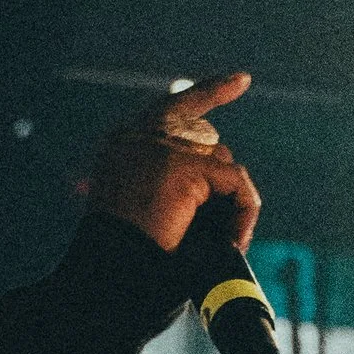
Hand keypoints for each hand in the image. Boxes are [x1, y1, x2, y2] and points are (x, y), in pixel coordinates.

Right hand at [83, 71, 261, 256]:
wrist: (111, 272)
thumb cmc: (124, 257)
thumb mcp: (136, 211)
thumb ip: (168, 186)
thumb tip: (219, 185)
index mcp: (124, 144)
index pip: (172, 108)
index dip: (209, 93)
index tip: (241, 81)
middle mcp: (140, 137)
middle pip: (206, 137)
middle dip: (225, 176)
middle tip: (233, 223)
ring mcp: (162, 149)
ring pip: (223, 162)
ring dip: (233, 203)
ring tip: (228, 240)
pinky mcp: (185, 168)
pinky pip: (234, 181)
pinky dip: (243, 210)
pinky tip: (234, 240)